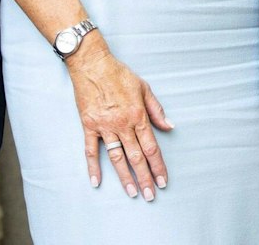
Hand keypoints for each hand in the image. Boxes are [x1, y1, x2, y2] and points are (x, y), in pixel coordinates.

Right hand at [68, 38, 172, 199]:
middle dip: (145, 178)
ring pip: (117, 157)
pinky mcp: (89, 126)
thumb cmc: (119, 74)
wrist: (92, 64)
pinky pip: (91, 150)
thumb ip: (156, 110)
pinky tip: (97, 181)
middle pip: (136, 157)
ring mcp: (104, 127)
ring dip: (125, 177)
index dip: (158, 166)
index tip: (163, 180)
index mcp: (138, 115)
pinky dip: (93, 167)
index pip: (151, 147)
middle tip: (150, 195)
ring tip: (132, 193)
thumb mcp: (143, 87)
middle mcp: (122, 124)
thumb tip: (169, 126)